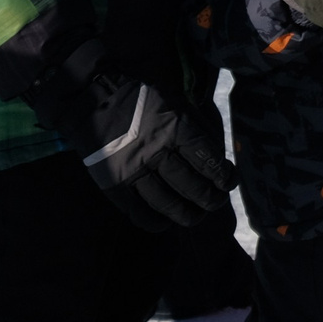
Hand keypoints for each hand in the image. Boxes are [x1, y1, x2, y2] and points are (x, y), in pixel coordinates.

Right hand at [29, 43, 233, 231]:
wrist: (94, 100)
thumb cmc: (143, 100)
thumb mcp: (177, 102)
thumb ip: (198, 127)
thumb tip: (218, 155)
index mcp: (176, 127)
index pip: (206, 158)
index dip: (222, 174)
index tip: (229, 181)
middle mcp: (155, 151)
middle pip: (190, 184)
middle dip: (209, 197)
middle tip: (216, 202)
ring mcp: (132, 170)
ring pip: (165, 202)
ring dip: (185, 214)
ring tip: (196, 216)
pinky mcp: (112, 184)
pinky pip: (136, 211)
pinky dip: (153, 221)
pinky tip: (165, 221)